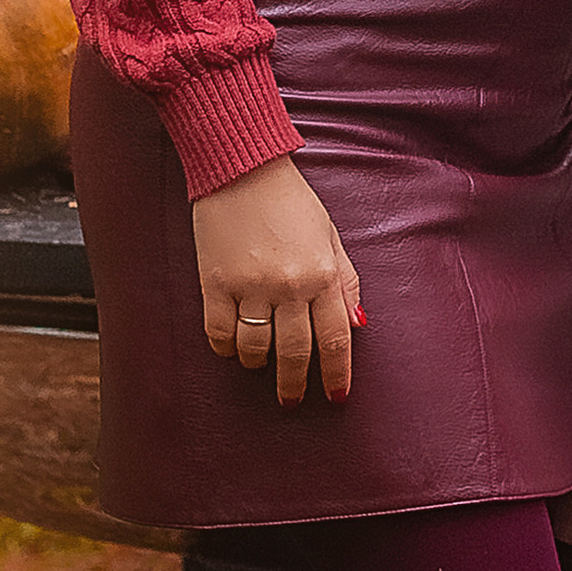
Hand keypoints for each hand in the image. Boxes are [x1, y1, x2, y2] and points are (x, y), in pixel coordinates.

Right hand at [194, 157, 362, 407]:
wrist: (242, 169)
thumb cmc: (291, 202)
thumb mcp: (331, 237)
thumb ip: (345, 282)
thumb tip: (357, 325)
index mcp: (322, 274)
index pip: (335, 339)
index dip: (337, 374)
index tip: (337, 397)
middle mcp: (289, 285)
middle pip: (296, 353)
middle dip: (296, 384)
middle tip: (292, 400)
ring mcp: (250, 286)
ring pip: (255, 349)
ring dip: (258, 364)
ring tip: (259, 365)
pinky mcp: (214, 282)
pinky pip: (218, 332)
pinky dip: (225, 347)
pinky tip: (231, 347)